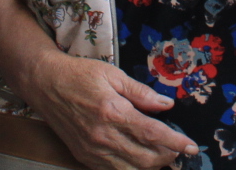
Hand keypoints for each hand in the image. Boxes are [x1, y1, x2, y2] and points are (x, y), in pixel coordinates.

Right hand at [25, 52, 196, 168]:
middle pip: (144, 158)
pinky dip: (130, 169)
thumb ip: (141, 93)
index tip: (191, 146)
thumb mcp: (113, 74)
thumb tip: (166, 104)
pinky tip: (139, 161)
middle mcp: (103, 136)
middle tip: (178, 150)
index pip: (152, 134)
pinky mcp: (83, 157)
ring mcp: (92, 150)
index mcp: (113, 111)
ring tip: (163, 158)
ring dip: (150, 167)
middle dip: (167, 157)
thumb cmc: (79, 74)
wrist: (45, 83)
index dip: (175, 142)